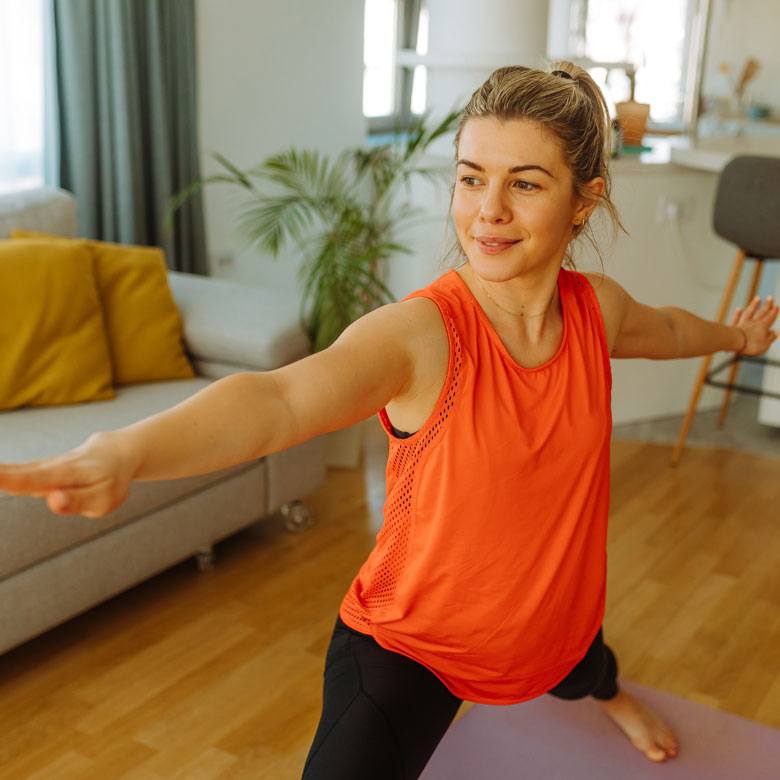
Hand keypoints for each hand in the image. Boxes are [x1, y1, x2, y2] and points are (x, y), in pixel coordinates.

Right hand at [0, 432, 137, 517]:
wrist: (117, 453)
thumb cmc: (112, 480)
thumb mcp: (104, 499)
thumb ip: (77, 501)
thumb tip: (51, 500)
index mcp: (68, 473)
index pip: (36, 478)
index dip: (12, 478)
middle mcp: (52, 467)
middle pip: (17, 473)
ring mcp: (44, 467)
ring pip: (15, 471)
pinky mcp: (40, 469)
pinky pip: (16, 472)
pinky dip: (0, 473)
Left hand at [730, 295, 778, 355]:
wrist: (735, 343)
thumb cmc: (752, 346)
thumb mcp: (765, 344)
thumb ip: (771, 337)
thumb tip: (777, 331)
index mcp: (763, 327)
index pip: (770, 318)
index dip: (774, 312)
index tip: (776, 305)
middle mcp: (753, 323)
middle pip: (761, 313)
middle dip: (767, 305)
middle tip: (770, 297)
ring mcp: (742, 324)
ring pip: (749, 312)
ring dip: (753, 305)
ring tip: (757, 297)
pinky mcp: (733, 327)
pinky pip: (736, 319)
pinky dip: (737, 313)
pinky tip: (739, 308)